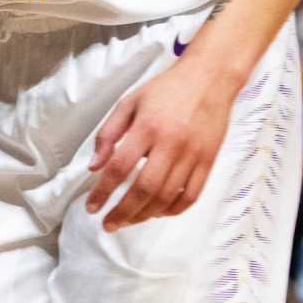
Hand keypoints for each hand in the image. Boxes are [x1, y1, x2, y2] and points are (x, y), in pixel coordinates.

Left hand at [86, 56, 240, 230]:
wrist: (210, 78)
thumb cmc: (166, 89)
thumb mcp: (129, 102)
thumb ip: (108, 134)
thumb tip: (93, 167)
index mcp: (147, 127)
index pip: (120, 167)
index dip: (102, 192)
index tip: (91, 207)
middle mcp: (171, 144)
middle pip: (144, 189)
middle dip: (123, 212)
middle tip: (108, 224)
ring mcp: (193, 154)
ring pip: (167, 197)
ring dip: (144, 215)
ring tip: (128, 221)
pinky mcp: (208, 161)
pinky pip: (191, 195)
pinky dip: (173, 210)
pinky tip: (158, 212)